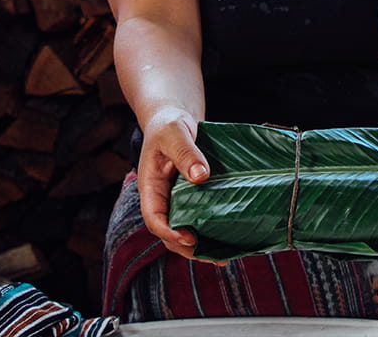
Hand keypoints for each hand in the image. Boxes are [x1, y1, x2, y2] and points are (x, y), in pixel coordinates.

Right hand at [136, 108, 223, 262]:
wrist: (174, 120)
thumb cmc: (169, 125)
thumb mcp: (175, 133)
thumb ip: (186, 152)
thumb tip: (200, 175)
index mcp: (150, 187)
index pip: (153, 218)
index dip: (169, 231)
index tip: (188, 237)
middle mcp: (162, 199)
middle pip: (169, 233)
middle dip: (188, 248)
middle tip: (212, 256)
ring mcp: (176, 201)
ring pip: (183, 232)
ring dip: (200, 247)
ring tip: (223, 257)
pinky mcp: (191, 200)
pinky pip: (197, 220)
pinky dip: (209, 233)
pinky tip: (227, 240)